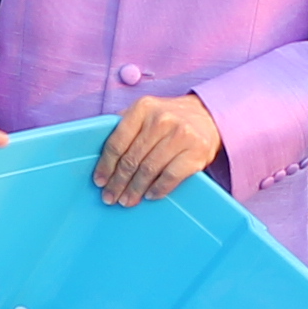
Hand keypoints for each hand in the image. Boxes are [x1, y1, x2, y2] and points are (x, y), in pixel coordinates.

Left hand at [94, 92, 224, 205]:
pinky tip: (149, 195)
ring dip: (135, 190)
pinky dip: (158, 189)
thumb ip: (125, 126)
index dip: (106, 165)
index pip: (117, 142)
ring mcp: (181, 135)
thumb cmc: (170, 118)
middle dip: (118, 182)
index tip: (99, 181)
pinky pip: (171, 176)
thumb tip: (102, 157)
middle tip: (110, 197)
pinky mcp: (196, 152)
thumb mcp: (146, 112)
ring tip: (127, 200)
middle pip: (132, 159)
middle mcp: (162, 119)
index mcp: (143, 108)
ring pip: (149, 170)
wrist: (208, 116)